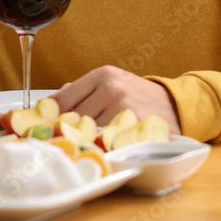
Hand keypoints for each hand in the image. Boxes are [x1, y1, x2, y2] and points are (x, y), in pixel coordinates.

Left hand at [49, 65, 180, 133]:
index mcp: (102, 75)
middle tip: (67, 136)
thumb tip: (51, 101)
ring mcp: (122, 107)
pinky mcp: (132, 125)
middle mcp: (111, 88)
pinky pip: (106, 139)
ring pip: (89, 129)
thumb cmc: (138, 95)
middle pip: (75, 115)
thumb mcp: (111, 83)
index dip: (54, 113)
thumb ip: (82, 90)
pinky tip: (102, 145)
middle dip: (70, 127)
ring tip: (87, 141)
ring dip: (86, 138)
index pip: (66, 97)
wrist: (174, 104)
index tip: (46, 122)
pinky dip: (101, 144)